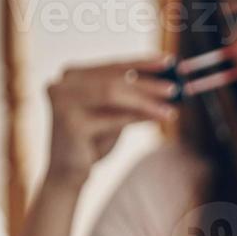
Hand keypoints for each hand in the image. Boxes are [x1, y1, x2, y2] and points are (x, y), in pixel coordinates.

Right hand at [44, 56, 178, 185]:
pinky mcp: (70, 123)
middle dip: (147, 83)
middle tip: (174, 88)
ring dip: (146, 100)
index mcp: (71, 75)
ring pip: (113, 94)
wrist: (67, 174)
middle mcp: (62, 84)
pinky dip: (138, 117)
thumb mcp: (115, 114)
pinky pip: (113, 118)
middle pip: (114, 79)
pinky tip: (159, 118)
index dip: (142, 63)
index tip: (169, 61)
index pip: (112, 65)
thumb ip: (132, 97)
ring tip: (170, 107)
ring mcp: (63, 102)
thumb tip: (167, 82)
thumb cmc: (93, 141)